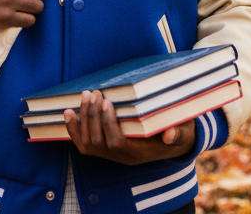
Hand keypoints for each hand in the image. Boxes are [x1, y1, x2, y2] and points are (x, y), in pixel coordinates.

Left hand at [64, 91, 195, 164]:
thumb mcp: (183, 132)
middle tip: (95, 93)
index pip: (117, 143)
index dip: (109, 123)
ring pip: (89, 142)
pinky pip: (83, 145)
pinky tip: (68, 112)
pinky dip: (73, 129)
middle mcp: (122, 157)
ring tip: (86, 95)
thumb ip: (178, 133)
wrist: (171, 144)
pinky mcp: (103, 150)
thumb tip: (171, 134)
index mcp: (140, 153)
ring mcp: (111, 156)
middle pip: (99, 141)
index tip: (107, 102)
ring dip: (84, 118)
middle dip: (94, 116)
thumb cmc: (177, 132)